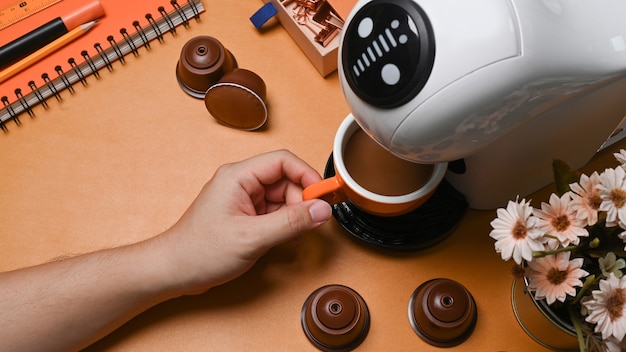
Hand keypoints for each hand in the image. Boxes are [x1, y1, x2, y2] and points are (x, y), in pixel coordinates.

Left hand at [158, 150, 331, 294]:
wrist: (173, 272)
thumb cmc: (199, 251)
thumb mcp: (252, 237)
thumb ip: (290, 222)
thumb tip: (321, 210)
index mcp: (238, 176)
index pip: (283, 161)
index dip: (307, 176)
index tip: (323, 195)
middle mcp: (241, 183)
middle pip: (286, 180)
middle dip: (301, 201)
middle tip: (309, 223)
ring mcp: (243, 199)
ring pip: (282, 198)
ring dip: (293, 215)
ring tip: (290, 236)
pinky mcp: (244, 215)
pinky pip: (273, 212)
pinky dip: (284, 224)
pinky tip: (283, 239)